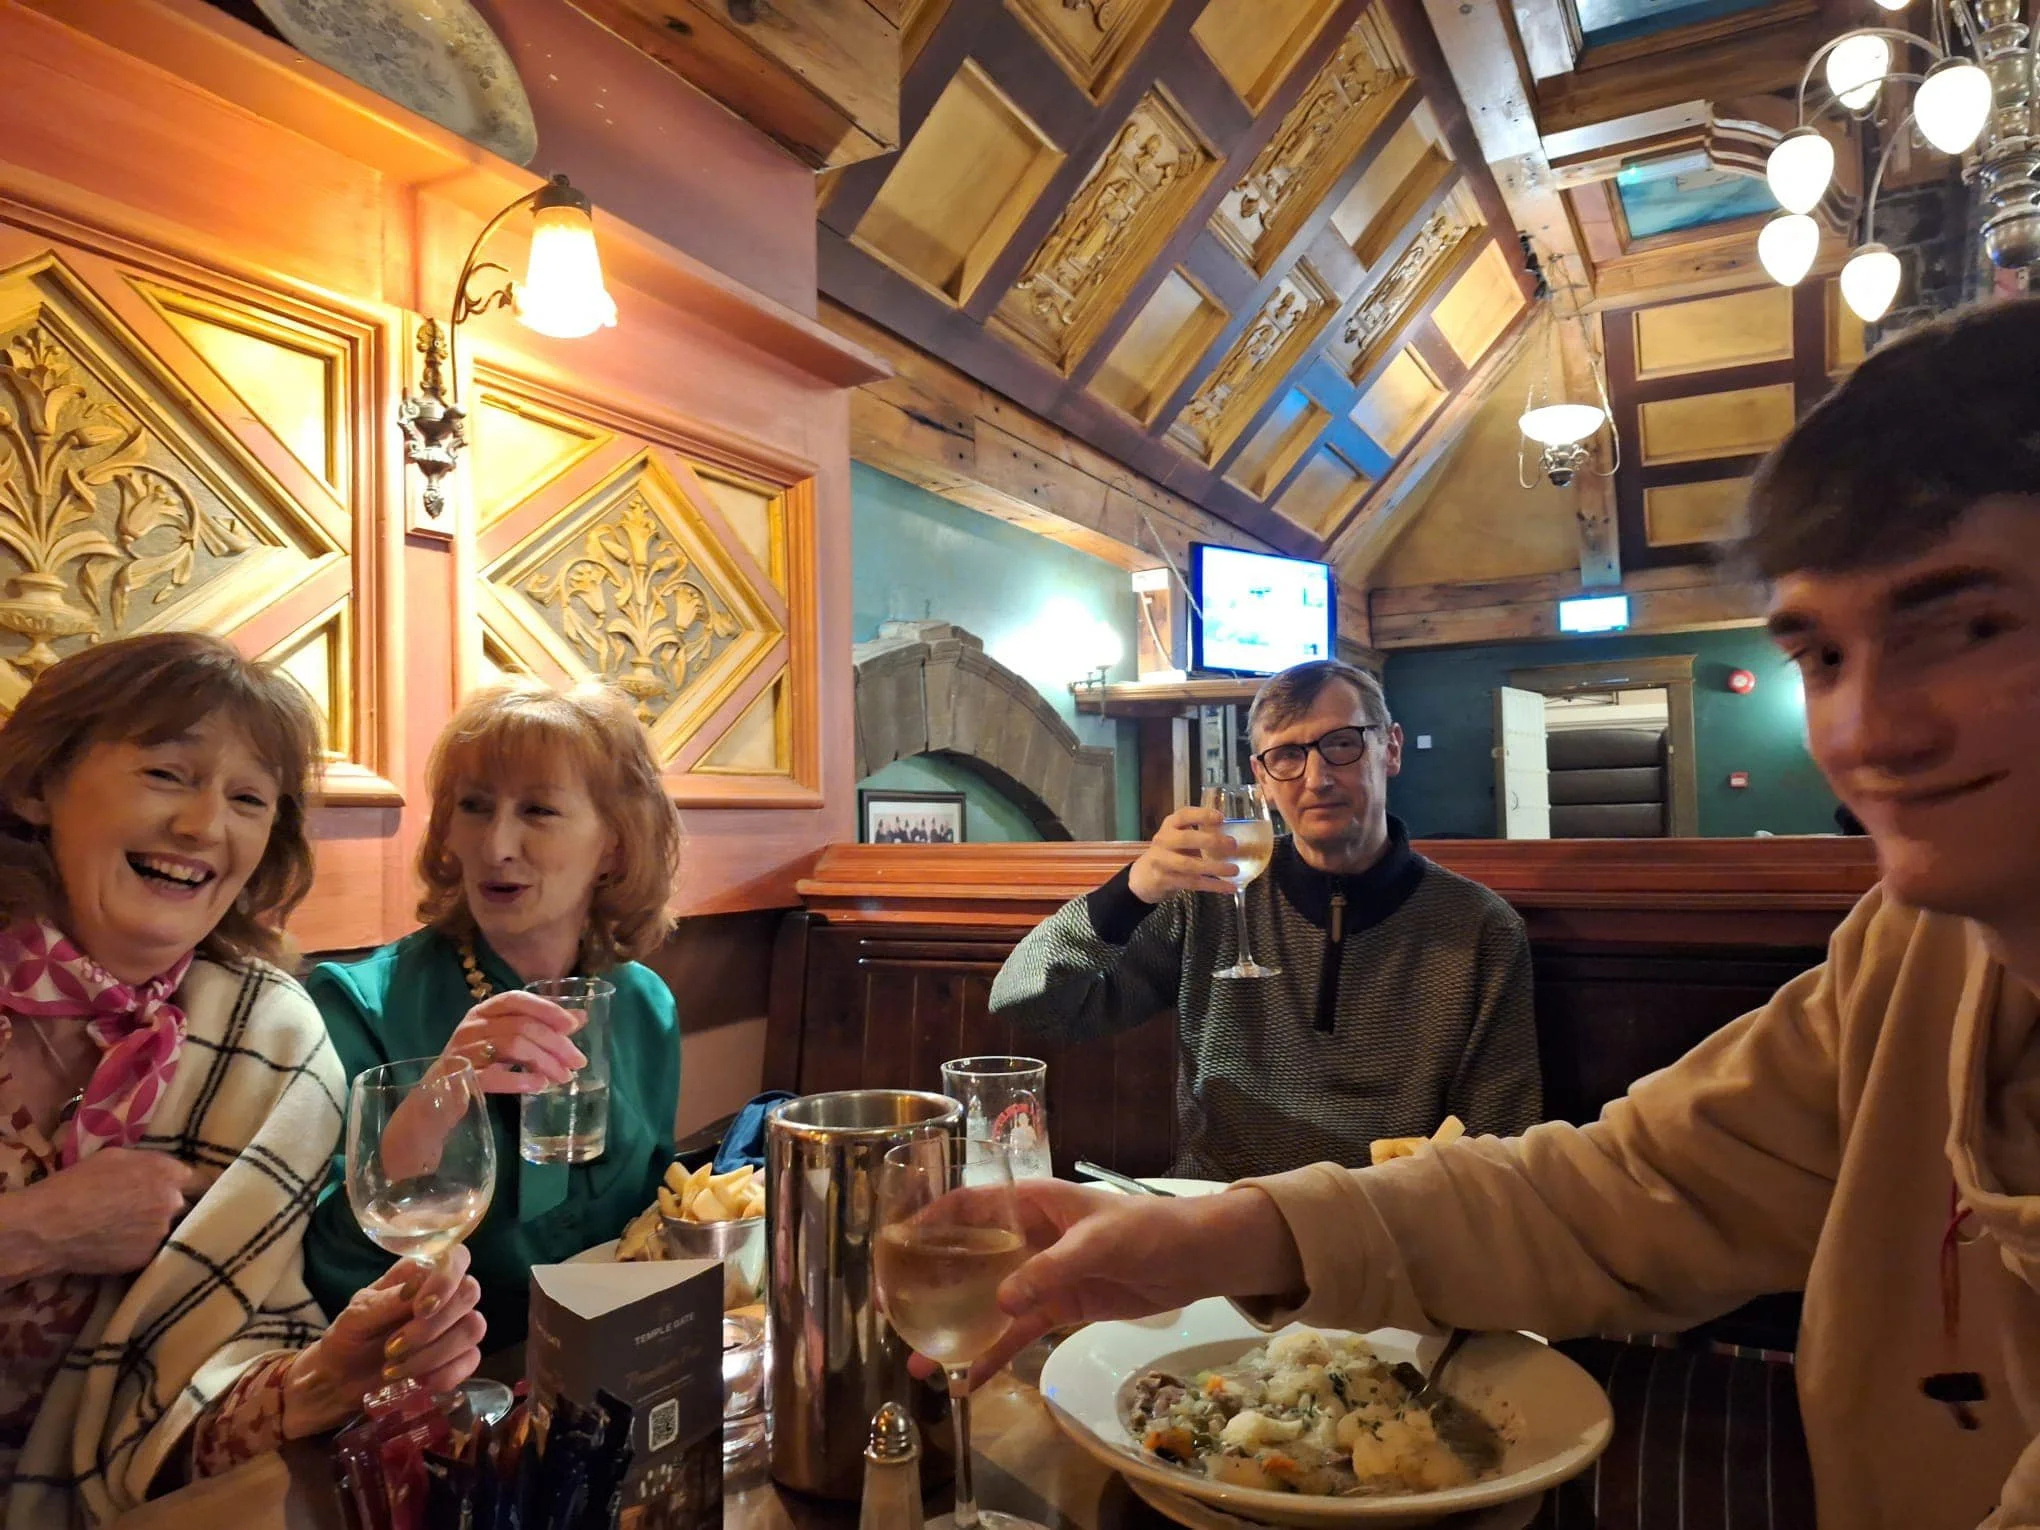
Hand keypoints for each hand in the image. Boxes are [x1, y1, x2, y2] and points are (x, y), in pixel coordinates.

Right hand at [0, 1148, 210, 1282]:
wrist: (47, 1226)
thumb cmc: (76, 1184)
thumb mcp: (117, 1158)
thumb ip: (150, 1164)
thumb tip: (164, 1172)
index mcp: (169, 1173)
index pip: (204, 1182)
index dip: (199, 1188)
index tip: (197, 1193)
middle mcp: (173, 1203)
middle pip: (195, 1207)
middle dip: (186, 1209)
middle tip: (171, 1213)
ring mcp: (161, 1233)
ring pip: (176, 1231)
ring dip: (168, 1231)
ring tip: (146, 1231)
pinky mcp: (146, 1259)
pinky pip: (157, 1251)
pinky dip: (150, 1249)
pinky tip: (133, 1246)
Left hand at [283, 1244, 485, 1436]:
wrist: (341, 1383)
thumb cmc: (348, 1339)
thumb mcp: (355, 1317)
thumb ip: (387, 1302)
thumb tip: (417, 1289)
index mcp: (420, 1274)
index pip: (455, 1258)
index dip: (447, 1279)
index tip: (421, 1308)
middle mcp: (446, 1295)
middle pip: (470, 1293)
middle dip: (432, 1325)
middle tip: (393, 1347)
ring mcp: (456, 1327)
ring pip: (473, 1328)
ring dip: (433, 1354)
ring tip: (394, 1369)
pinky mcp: (460, 1358)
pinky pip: (472, 1360)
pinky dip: (444, 1374)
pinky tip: (417, 1381)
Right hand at [440, 992, 585, 1094]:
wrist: (438, 1098)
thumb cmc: (478, 1064)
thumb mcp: (508, 1040)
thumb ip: (539, 1028)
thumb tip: (579, 1017)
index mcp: (484, 1011)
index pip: (516, 999)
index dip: (546, 1009)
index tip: (573, 1025)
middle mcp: (472, 1025)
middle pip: (520, 1026)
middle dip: (555, 1043)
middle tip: (578, 1062)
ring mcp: (463, 1051)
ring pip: (512, 1046)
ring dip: (544, 1062)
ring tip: (564, 1077)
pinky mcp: (459, 1078)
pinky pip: (493, 1076)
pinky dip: (520, 1080)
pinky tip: (539, 1085)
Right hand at [911, 1181, 1306, 1389]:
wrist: (1196, 1258)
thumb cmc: (1147, 1228)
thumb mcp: (1099, 1242)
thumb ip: (1050, 1270)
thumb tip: (1002, 1303)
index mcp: (1030, 1203)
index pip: (968, 1205)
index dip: (929, 1222)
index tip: (893, 1248)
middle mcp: (1025, 1236)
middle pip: (967, 1257)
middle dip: (930, 1284)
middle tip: (893, 1314)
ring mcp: (1039, 1275)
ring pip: (986, 1303)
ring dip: (954, 1330)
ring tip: (918, 1363)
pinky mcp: (1058, 1308)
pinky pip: (1018, 1333)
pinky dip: (995, 1355)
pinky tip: (968, 1381)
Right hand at [1127, 806, 1240, 903]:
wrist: (1144, 876)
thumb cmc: (1169, 852)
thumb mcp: (1179, 837)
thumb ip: (1199, 833)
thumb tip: (1232, 835)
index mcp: (1170, 826)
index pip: (1184, 815)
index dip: (1202, 815)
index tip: (1221, 818)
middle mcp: (1163, 841)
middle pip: (1186, 839)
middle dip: (1211, 841)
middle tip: (1233, 844)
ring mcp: (1162, 861)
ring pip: (1189, 865)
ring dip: (1214, 867)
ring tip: (1234, 870)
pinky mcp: (1165, 880)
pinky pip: (1192, 883)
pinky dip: (1213, 885)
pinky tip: (1229, 887)